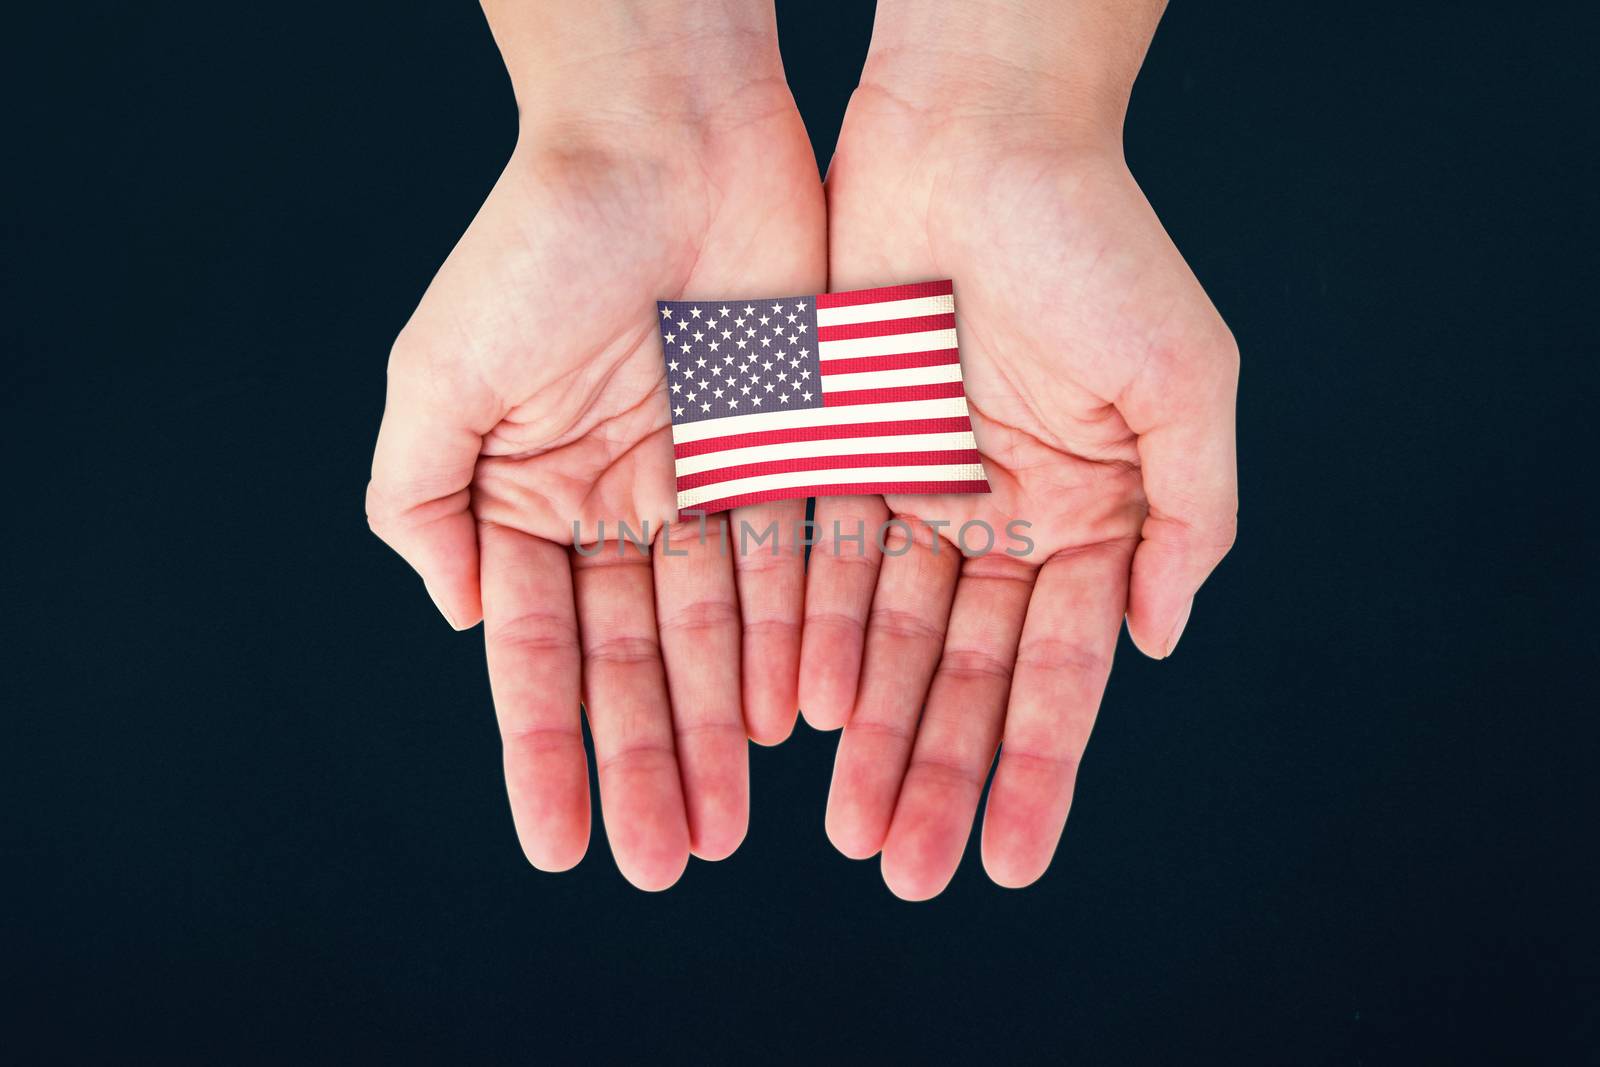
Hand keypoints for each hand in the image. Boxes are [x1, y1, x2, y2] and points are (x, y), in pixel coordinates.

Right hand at [366, 1, 823, 888]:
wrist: (668, 135)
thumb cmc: (539, 243)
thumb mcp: (440, 377)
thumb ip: (421, 503)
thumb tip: (458, 621)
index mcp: (532, 494)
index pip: (539, 652)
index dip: (547, 751)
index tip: (560, 846)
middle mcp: (620, 502)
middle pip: (635, 661)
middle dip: (646, 762)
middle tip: (663, 862)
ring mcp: (709, 482)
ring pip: (721, 633)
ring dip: (721, 728)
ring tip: (728, 827)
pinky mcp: (791, 452)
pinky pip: (796, 566)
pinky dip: (794, 642)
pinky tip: (794, 720)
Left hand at [800, 1, 1237, 897]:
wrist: (975, 134)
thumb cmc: (1096, 244)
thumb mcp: (1184, 384)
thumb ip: (1190, 519)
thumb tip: (1157, 643)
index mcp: (1087, 512)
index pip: (1058, 670)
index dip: (1036, 769)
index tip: (1012, 862)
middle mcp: (998, 515)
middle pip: (961, 673)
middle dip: (939, 771)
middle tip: (910, 871)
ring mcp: (911, 488)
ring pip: (881, 637)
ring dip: (868, 731)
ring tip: (848, 827)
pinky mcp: (831, 451)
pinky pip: (816, 563)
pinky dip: (807, 639)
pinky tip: (796, 718)